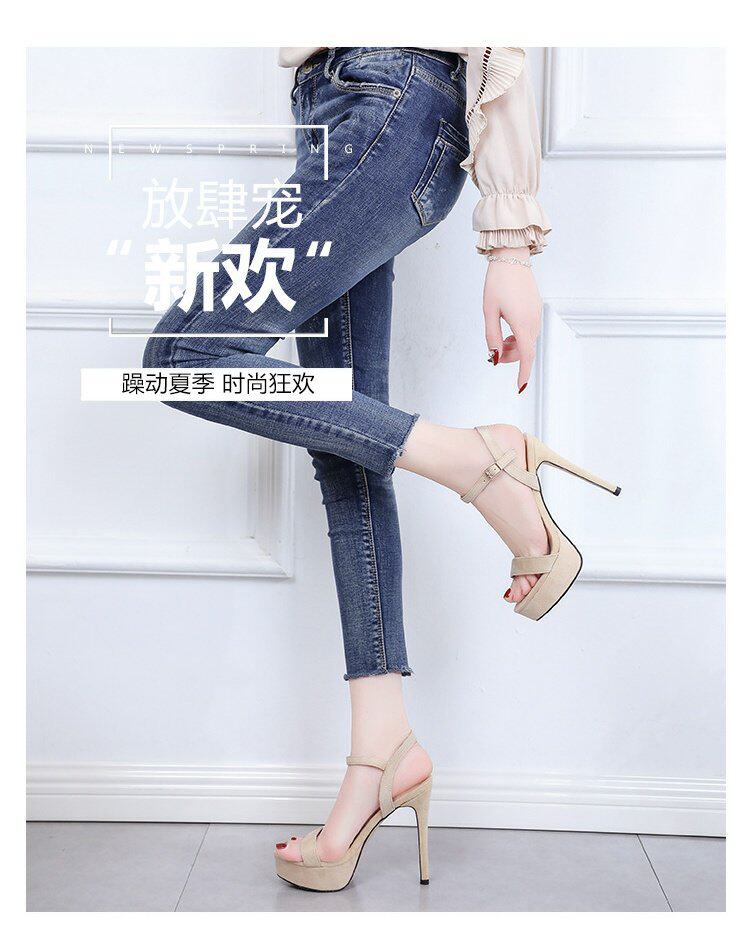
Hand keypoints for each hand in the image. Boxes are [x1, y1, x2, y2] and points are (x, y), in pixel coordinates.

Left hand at [483, 247, 541, 392]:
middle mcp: (533, 321)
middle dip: (509, 357)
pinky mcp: (535, 309)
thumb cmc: (497, 283)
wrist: (511, 258)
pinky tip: (508, 331)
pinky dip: (519, 337)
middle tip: (493, 354)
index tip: (520, 388)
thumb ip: (491, 336)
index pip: (526, 356)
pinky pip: (529, 331)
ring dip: (514, 347)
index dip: (523, 373)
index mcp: (522, 324)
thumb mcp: (489, 311)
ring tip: (499, 340)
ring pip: (527, 341)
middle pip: (525, 351)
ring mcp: (536, 315)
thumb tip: (494, 356)